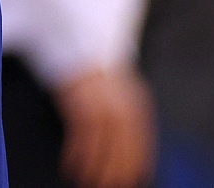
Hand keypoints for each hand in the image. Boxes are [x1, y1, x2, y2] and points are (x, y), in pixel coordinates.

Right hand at [55, 64, 154, 187]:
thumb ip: (126, 112)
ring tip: (89, 182)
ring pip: (102, 147)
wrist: (75, 40)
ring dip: (95, 168)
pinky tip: (71, 166)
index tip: (133, 178)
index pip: (141, 141)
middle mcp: (122, 106)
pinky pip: (80, 138)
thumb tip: (128, 143)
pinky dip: (76, 155)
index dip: (137, 162)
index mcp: (136, 102)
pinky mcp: (79, 105)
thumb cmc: (95, 67)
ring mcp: (101, 106)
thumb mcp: (120, 88)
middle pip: (123, 147)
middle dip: (118, 170)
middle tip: (111, 186)